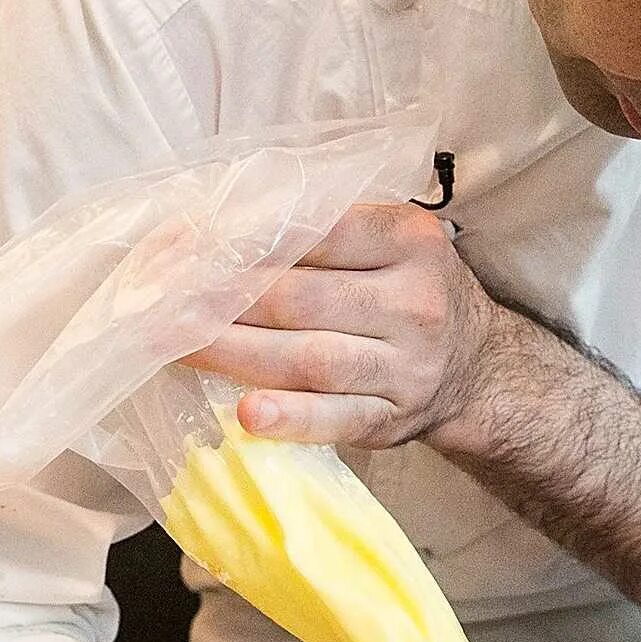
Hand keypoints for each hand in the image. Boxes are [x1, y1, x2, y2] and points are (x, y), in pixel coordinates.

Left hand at [187, 201, 504, 450]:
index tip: (188, 240)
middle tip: (162, 297)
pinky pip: (336, 420)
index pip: (319, 230)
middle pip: (301, 298)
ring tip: (175, 345)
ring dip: (234, 353)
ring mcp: (405, 367)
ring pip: (308, 359)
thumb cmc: (409, 289)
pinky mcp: (391, 420)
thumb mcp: (392, 240)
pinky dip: (292, 418)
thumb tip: (220, 221)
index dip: (247, 236)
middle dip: (223, 297)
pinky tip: (247, 414)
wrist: (478, 368)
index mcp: (409, 241)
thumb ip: (325, 227)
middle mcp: (413, 302)